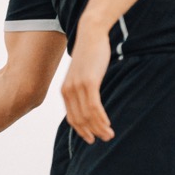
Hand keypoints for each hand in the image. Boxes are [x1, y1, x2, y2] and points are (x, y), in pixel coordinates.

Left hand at [61, 29, 112, 143]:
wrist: (90, 34)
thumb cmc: (90, 53)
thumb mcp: (83, 73)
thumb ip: (83, 87)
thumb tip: (90, 97)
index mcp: (65, 91)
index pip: (72, 117)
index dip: (81, 130)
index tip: (91, 138)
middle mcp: (68, 91)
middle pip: (79, 120)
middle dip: (91, 132)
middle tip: (104, 139)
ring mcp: (78, 87)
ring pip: (87, 116)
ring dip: (99, 128)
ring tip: (109, 135)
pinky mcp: (89, 82)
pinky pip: (94, 106)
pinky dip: (101, 118)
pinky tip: (108, 125)